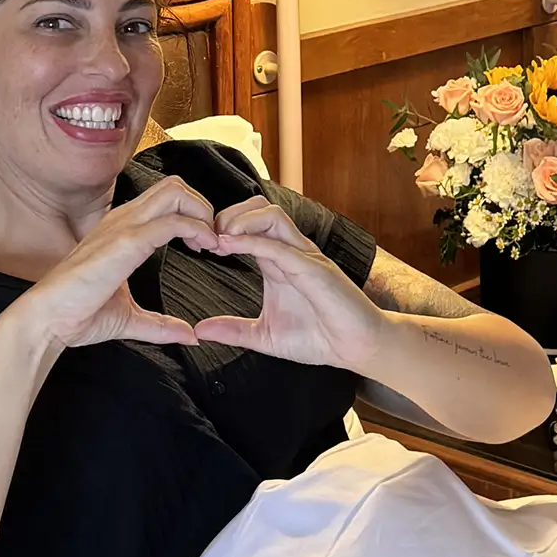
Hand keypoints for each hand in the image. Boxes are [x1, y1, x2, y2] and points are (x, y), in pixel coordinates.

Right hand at [10, 176, 218, 350]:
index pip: (166, 198)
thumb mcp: (128, 316)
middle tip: (213, 241)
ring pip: (175, 192)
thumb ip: (159, 323)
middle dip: (202, 206)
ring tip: (210, 244)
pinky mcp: (125, 242)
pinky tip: (204, 248)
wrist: (47, 321)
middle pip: (174, 185)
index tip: (205, 246)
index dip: (193, 215)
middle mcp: (122, 219)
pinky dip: (196, 229)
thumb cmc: (78, 315)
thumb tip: (187, 335)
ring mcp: (123, 226)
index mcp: (122, 228)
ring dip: (202, 213)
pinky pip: (171, 221)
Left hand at [193, 197, 384, 369]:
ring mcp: (305, 257)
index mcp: (278, 262)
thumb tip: (200, 331)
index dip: (222, 228)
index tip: (200, 246)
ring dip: (241, 220)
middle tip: (206, 237)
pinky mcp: (315, 269)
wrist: (356, 348)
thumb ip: (234, 330)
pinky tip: (231, 246)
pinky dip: (253, 242)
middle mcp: (291, 251)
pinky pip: (281, 246)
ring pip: (272, 215)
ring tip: (218, 238)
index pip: (249, 225)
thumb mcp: (265, 335)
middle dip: (228, 215)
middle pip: (258, 208)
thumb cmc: (319, 338)